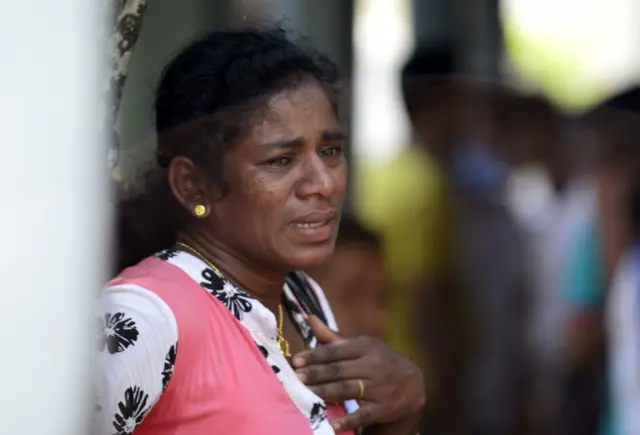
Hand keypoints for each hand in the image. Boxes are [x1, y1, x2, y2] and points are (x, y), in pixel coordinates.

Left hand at [292, 316, 425, 431]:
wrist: (413, 384)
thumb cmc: (379, 361)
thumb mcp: (361, 346)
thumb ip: (333, 337)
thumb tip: (309, 318)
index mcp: (366, 346)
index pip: (337, 351)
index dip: (315, 355)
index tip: (296, 361)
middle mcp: (373, 365)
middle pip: (339, 370)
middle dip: (316, 374)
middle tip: (296, 378)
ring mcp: (379, 387)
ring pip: (348, 389)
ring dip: (325, 392)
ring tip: (306, 395)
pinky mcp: (383, 408)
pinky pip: (363, 414)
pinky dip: (349, 419)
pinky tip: (333, 425)